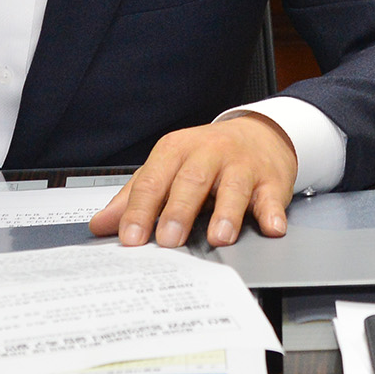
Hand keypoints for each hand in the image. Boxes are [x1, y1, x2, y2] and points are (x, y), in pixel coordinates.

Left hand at [89, 114, 297, 248]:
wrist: (259, 134)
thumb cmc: (207, 157)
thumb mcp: (168, 168)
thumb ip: (136, 196)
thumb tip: (101, 224)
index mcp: (177, 151)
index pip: (153, 181)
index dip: (140, 210)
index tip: (130, 238)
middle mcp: (209, 154)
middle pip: (191, 182)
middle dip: (179, 211)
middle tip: (169, 240)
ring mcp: (242, 166)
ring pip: (233, 187)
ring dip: (226, 212)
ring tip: (219, 237)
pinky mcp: (271, 180)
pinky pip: (272, 196)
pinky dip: (273, 213)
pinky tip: (272, 228)